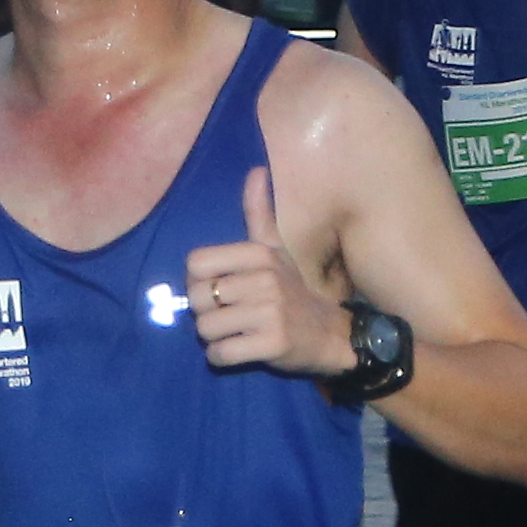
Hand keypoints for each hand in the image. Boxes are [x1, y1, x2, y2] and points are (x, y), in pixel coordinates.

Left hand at [181, 167, 345, 374]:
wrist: (330, 334)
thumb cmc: (294, 291)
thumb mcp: (277, 250)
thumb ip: (259, 213)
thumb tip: (256, 169)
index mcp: (259, 254)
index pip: (196, 264)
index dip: (198, 281)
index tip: (217, 289)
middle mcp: (265, 279)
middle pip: (198, 299)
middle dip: (205, 313)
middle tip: (228, 316)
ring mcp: (270, 312)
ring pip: (205, 328)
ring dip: (213, 337)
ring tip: (235, 333)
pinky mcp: (271, 344)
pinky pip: (220, 354)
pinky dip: (222, 357)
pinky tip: (239, 351)